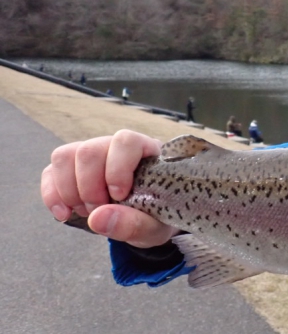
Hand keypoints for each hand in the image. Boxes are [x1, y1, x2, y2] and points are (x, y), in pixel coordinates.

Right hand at [41, 129, 179, 247]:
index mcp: (146, 152)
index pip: (126, 141)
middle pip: (89, 150)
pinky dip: (53, 196)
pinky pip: (50, 172)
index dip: (117, 168)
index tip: (119, 196)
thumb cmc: (155, 218)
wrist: (145, 221)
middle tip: (100, 210)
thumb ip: (133, 224)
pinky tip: (65, 214)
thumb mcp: (153, 228)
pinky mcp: (70, 169)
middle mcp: (115, 148)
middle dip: (89, 187)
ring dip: (69, 190)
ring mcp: (91, 156)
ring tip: (86, 212)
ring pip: (65, 156)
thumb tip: (97, 217)